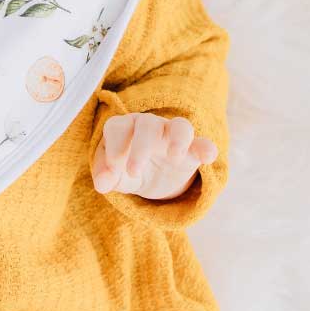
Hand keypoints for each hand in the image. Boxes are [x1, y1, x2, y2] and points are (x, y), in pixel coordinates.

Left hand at [91, 112, 216, 199]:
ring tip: (174, 157)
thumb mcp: (114, 174)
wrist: (150, 176)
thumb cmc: (124, 167)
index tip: (112, 169)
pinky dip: (206, 148)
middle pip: (147, 125)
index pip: (117, 127)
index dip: (113, 146)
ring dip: (178, 139)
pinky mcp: (192, 150)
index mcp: (124, 127)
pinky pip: (202, 144)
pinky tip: (208, 157)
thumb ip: (105, 176)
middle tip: (133, 171)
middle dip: (140, 147)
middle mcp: (148, 125)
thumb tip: (101, 184)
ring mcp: (172, 135)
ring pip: (179, 126)